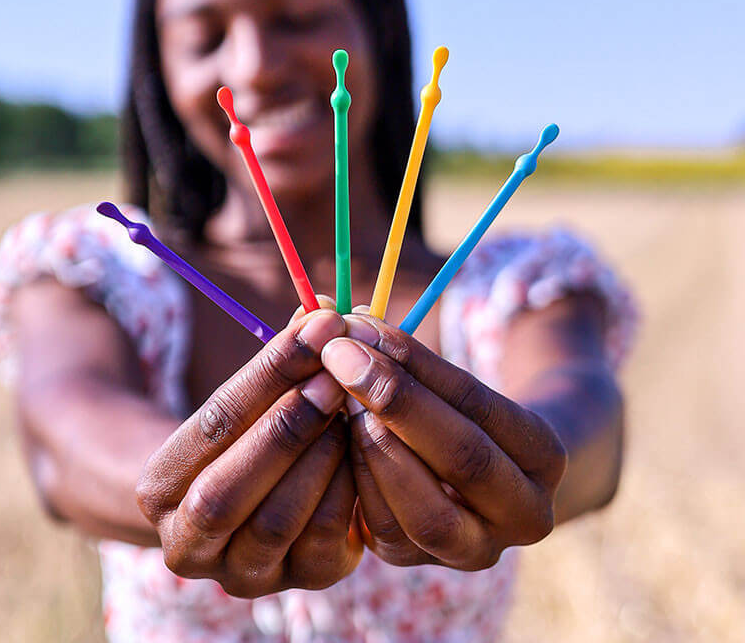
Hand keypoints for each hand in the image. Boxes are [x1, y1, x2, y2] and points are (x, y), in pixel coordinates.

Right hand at [136, 310, 361, 596]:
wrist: (256, 500)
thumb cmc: (249, 431)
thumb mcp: (250, 396)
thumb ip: (281, 356)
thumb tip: (321, 306)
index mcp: (160, 487)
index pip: (212, 424)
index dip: (268, 374)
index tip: (318, 328)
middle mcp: (188, 542)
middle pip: (229, 489)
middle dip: (288, 425)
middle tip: (337, 374)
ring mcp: (243, 572)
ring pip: (277, 520)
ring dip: (320, 457)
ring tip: (353, 407)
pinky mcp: (300, 581)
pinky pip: (325, 541)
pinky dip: (348, 490)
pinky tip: (365, 445)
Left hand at [320, 313, 566, 569]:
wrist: (476, 473)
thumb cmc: (454, 406)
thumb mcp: (447, 379)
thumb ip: (400, 351)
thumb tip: (329, 311)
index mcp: (545, 455)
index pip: (479, 403)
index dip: (417, 364)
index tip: (361, 327)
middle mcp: (525, 514)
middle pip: (464, 459)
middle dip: (395, 401)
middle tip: (339, 356)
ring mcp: (474, 550)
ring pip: (425, 510)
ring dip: (371, 445)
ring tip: (332, 394)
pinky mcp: (419, 562)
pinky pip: (385, 529)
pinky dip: (354, 480)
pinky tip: (329, 435)